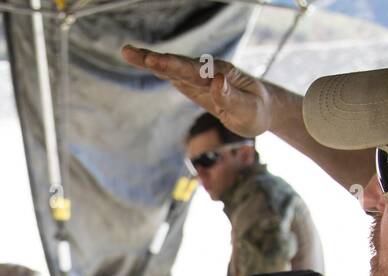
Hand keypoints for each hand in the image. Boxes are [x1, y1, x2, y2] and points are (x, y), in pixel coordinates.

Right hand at [122, 46, 274, 139]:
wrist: (260, 108)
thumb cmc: (256, 110)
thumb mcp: (248, 109)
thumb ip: (231, 96)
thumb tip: (216, 80)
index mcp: (220, 74)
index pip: (192, 70)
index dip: (172, 65)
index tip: (155, 60)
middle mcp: (207, 71)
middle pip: (177, 64)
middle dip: (153, 59)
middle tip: (130, 52)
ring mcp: (198, 77)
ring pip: (171, 67)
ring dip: (149, 60)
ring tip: (127, 52)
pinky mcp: (193, 84)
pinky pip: (172, 75)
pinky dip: (157, 67)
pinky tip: (143, 61)